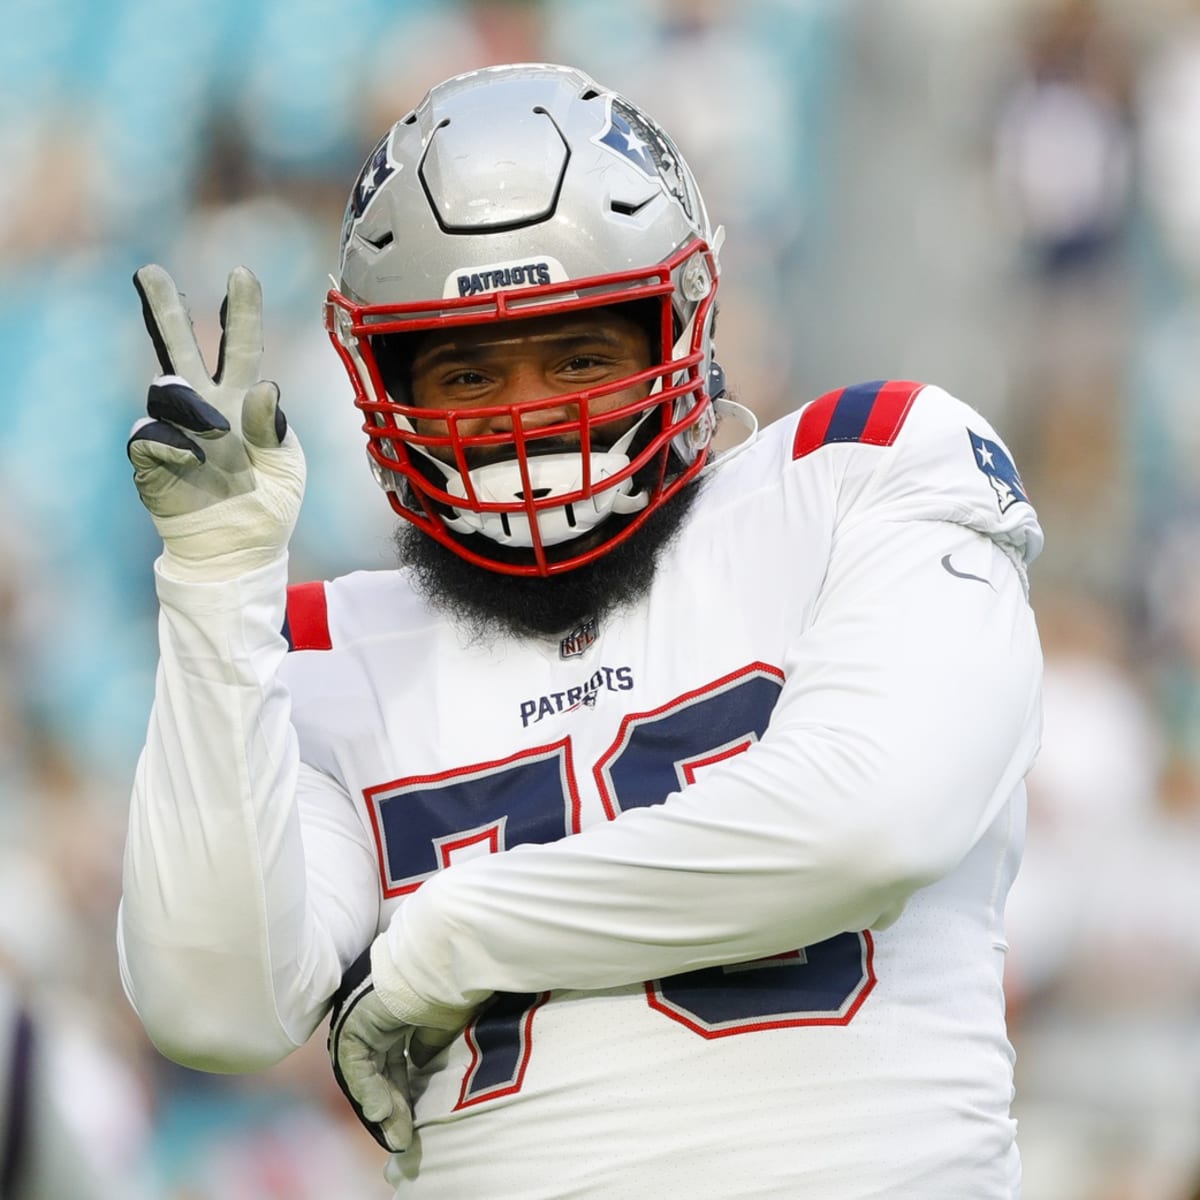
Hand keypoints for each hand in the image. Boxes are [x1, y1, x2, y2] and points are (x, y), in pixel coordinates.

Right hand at [127, 264, 305, 580]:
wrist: (241, 552)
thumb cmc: (268, 505)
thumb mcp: (288, 466)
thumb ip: (274, 428)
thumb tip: (264, 387)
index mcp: (242, 401)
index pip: (241, 346)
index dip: (240, 311)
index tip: (241, 273)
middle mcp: (205, 406)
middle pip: (180, 346)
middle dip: (165, 308)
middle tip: (150, 272)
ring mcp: (176, 430)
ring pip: (165, 386)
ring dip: (190, 401)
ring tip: (216, 428)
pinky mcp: (152, 459)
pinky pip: (150, 433)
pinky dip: (174, 443)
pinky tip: (196, 461)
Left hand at [328, 943, 467, 1152]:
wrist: (443, 957)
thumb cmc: (451, 984)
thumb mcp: (443, 1023)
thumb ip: (428, 1045)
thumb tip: (422, 1063)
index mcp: (398, 1013)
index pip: (395, 1061)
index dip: (404, 1092)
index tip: (414, 1121)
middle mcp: (376, 1016)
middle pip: (380, 1071)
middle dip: (394, 1106)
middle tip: (404, 1138)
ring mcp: (362, 1018)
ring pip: (366, 1071)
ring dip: (381, 1104)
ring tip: (395, 1134)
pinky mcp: (354, 1022)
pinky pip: (356, 1063)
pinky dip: (367, 1089)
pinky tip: (380, 1112)